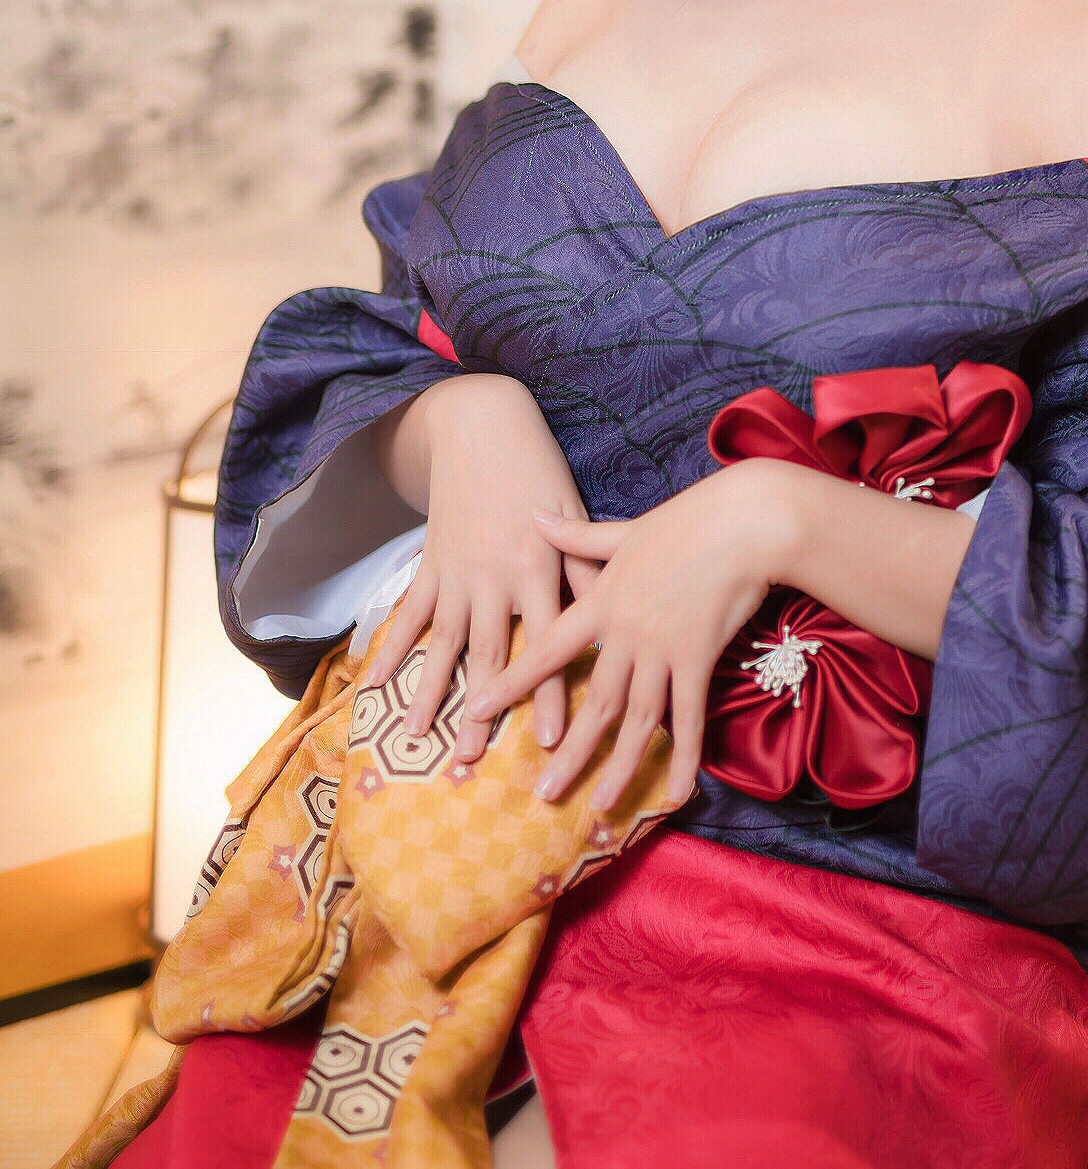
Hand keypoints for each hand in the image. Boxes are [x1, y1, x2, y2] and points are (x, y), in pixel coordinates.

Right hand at [363, 374, 598, 765]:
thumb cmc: (540, 472)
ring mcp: (456, 571)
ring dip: (429, 690)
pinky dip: (391, 647)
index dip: (548, 691)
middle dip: (481, 710)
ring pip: (443, 642)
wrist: (481, 427)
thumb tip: (614, 618)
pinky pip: (409, 612)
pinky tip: (374, 684)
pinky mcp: (430, 563)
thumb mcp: (574, 514)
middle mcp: (494, 576)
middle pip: (488, 654)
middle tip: (472, 760)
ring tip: (417, 736)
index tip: (549, 740)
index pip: (546, 641)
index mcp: (536, 566)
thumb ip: (587, 569)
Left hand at [466, 458, 803, 812]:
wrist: (744, 523)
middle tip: (543, 794)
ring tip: (598, 806)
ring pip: (635, 720)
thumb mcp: (624, 529)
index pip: (547, 649)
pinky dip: (684, 757)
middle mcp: (626, 632)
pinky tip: (679, 793)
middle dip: (568, 753)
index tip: (477, 709)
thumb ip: (577, 535)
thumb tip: (534, 516)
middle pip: (593, 702)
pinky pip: (689, 718)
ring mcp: (663, 649)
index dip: (512, 682)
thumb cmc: (686, 519)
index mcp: (602, 600)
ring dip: (618, 767)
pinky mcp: (699, 658)